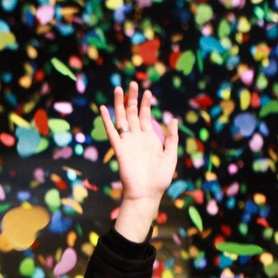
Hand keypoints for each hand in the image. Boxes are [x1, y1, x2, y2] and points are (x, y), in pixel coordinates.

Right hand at [100, 83, 178, 242]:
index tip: (147, 91)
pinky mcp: (119, 148)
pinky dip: (107, 120)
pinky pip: (112, 131)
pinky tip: (103, 108)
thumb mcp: (171, 155)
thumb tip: (173, 119)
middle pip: (133, 113)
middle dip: (133, 98)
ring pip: (122, 118)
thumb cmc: (160, 178)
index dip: (146, 104)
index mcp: (149, 138)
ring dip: (120, 104)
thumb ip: (171, 137)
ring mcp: (127, 142)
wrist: (146, 193)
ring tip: (119, 89)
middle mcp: (137, 137)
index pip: (146, 116)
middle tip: (133, 83)